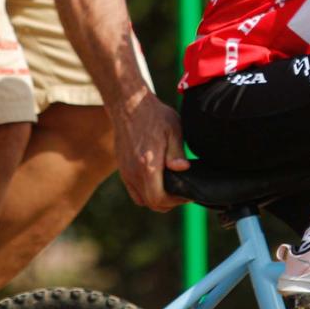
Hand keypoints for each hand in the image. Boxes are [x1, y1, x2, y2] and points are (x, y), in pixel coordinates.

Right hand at [111, 95, 189, 212]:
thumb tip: (183, 168)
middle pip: (151, 204)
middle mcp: (133, 172)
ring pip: (141, 199)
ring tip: (171, 189)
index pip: (159, 199)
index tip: (187, 194)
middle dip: (168, 203)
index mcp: (147, 165)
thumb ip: (177, 152)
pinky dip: (145, 193)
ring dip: (156, 199)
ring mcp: (126, 171)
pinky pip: (133, 190)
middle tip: (182, 193)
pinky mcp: (122, 168)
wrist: (128, 105)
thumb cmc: (154, 115)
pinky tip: (157, 182)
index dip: (175, 202)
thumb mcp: (172, 130)